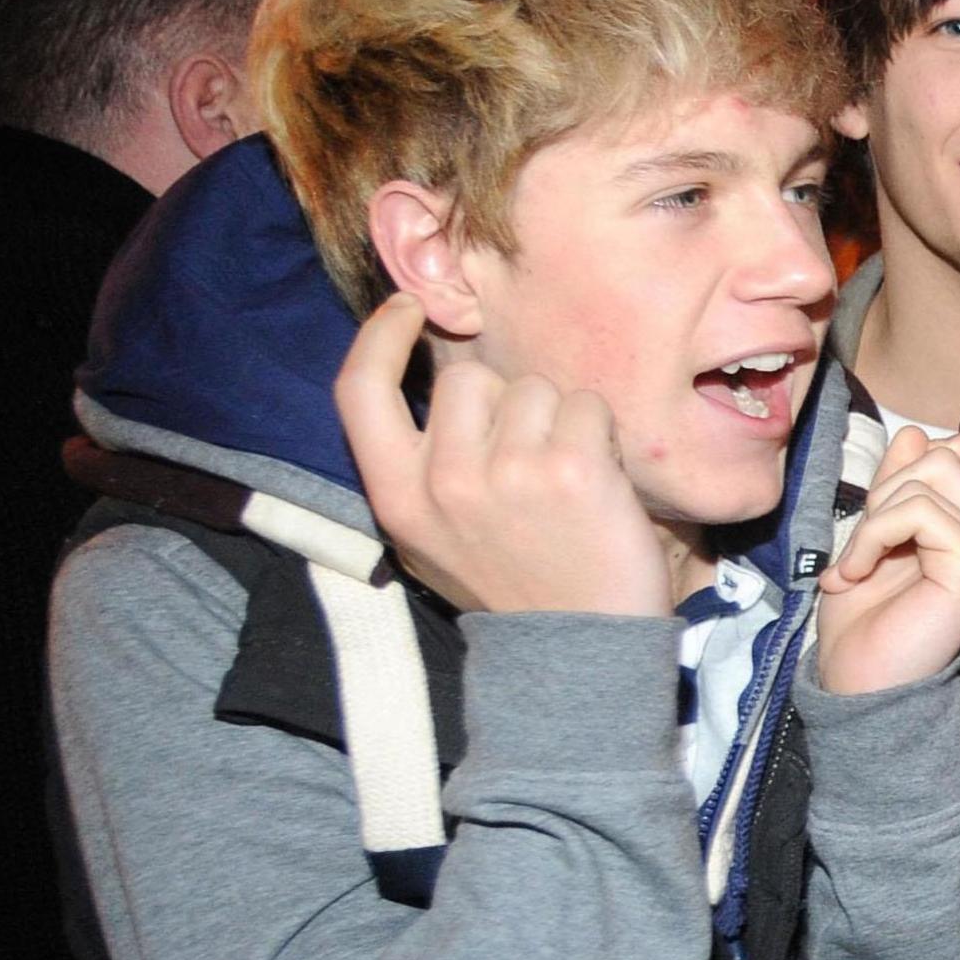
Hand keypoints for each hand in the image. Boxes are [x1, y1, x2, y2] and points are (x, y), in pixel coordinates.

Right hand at [330, 291, 669, 616]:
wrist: (580, 648)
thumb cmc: (512, 583)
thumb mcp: (430, 537)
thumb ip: (418, 463)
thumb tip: (424, 375)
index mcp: (396, 495)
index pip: (358, 389)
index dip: (379, 338)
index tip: (407, 310)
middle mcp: (443, 479)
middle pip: (469, 377)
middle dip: (505, 401)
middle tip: (530, 458)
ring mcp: (508, 472)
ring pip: (535, 387)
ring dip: (559, 419)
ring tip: (566, 479)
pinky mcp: (572, 469)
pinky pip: (587, 406)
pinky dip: (601, 434)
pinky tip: (600, 482)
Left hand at [816, 424, 959, 694]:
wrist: (857, 683)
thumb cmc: (863, 621)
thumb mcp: (873, 534)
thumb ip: (896, 486)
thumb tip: (914, 433)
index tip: (914, 475)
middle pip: (952, 456)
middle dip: (890, 483)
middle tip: (866, 540)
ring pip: (933, 474)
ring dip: (876, 513)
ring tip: (857, 563)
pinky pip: (920, 510)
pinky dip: (874, 533)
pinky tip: (856, 573)